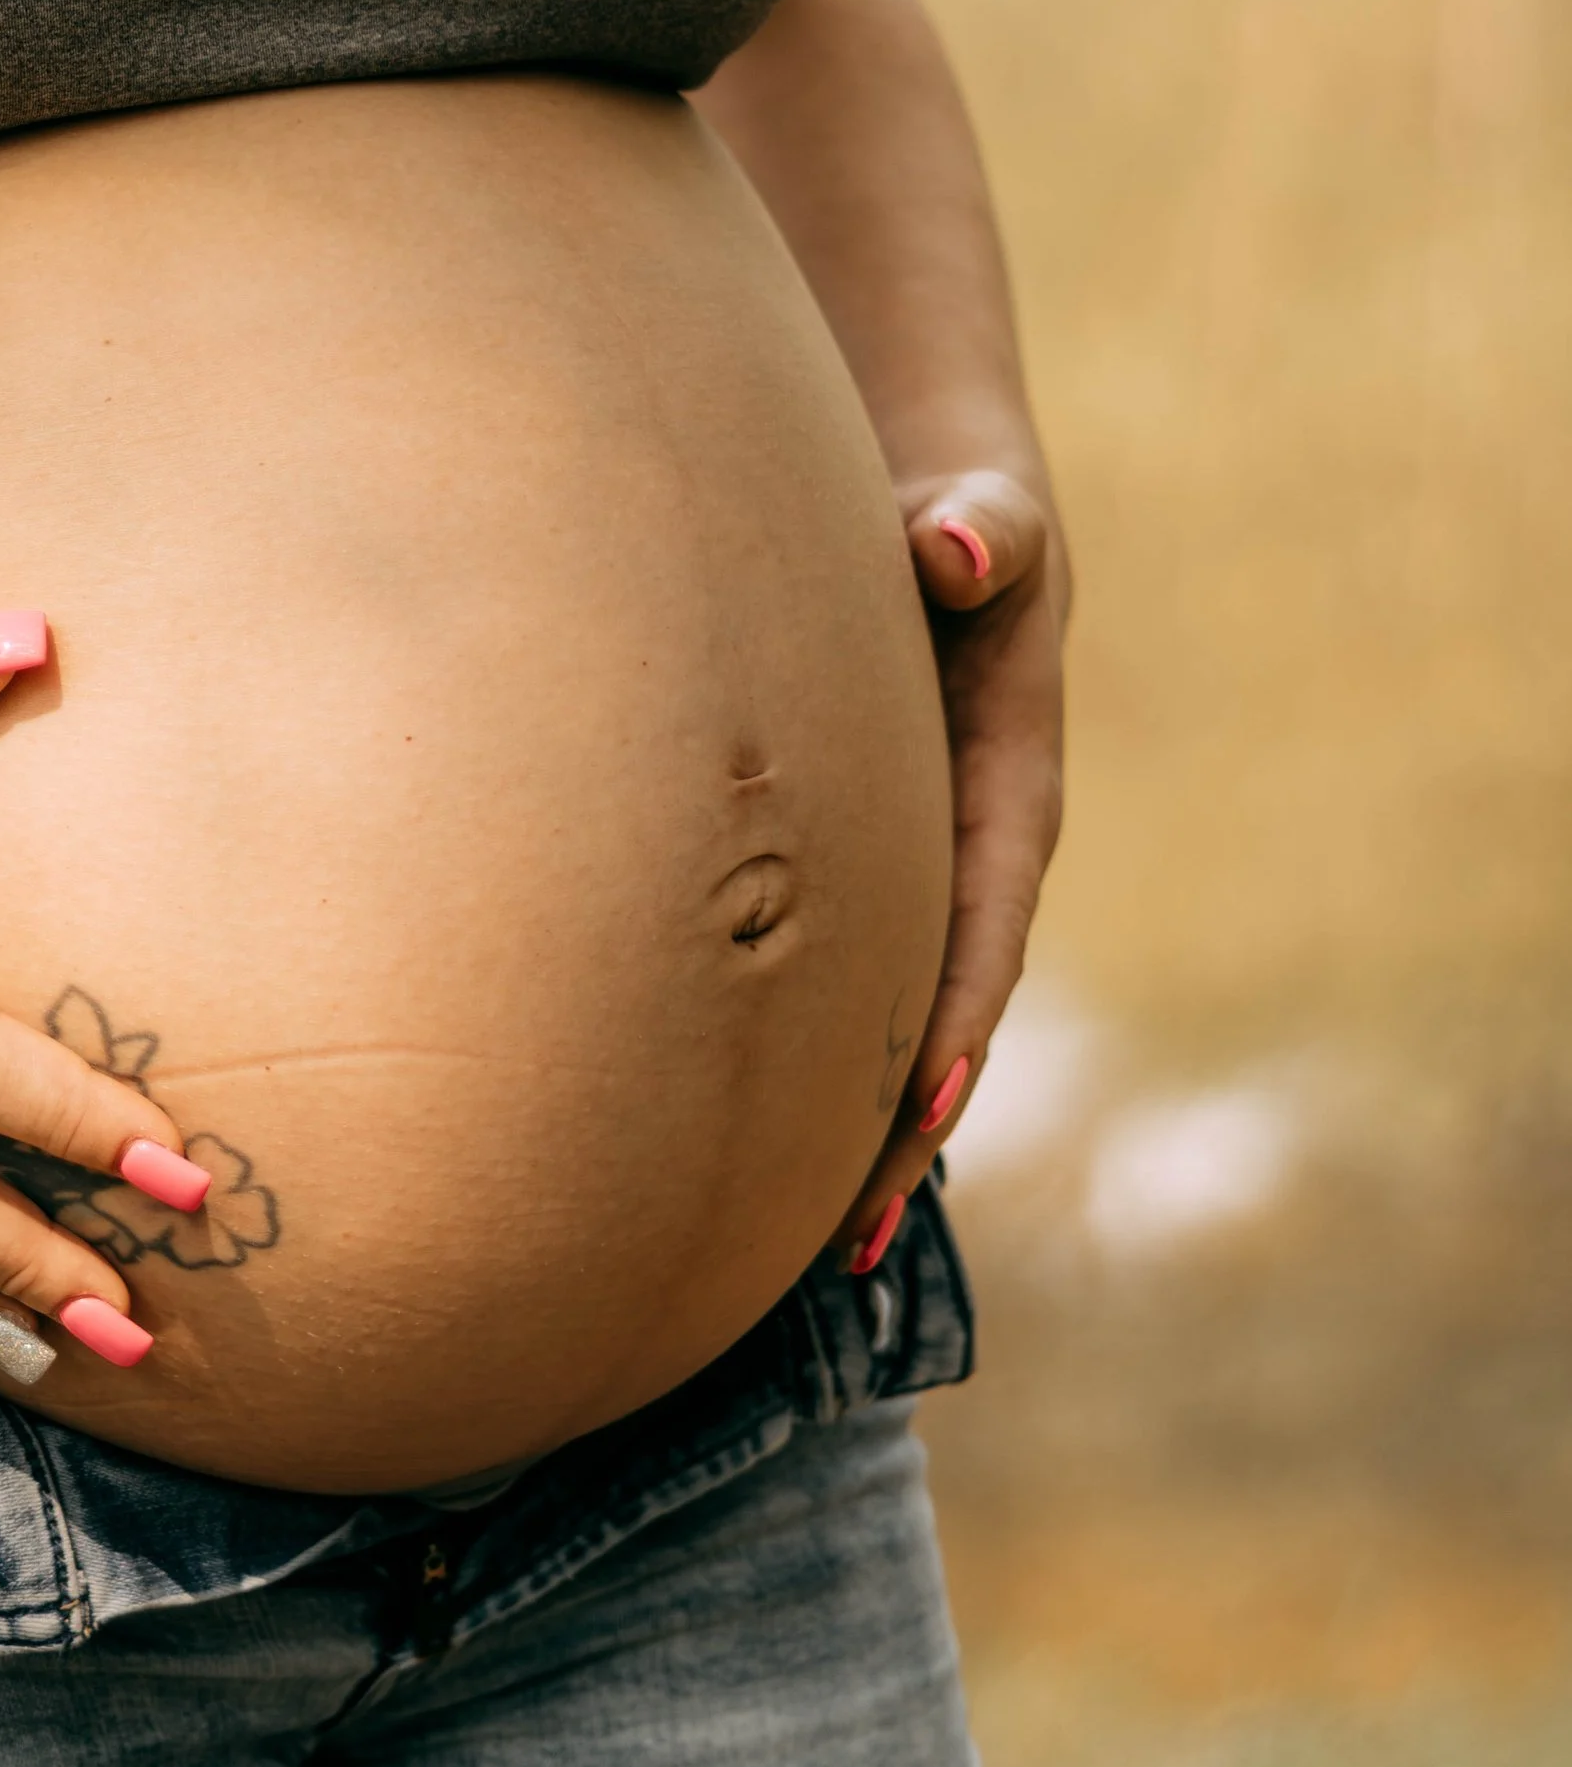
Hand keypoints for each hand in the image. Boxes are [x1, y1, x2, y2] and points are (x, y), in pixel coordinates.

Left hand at [838, 467, 1067, 1267]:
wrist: (945, 512)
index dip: (951, 1017)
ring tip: (808, 1255)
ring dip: (861, 1132)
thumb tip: (957, 549)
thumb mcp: (979, 512)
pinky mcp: (880, 872)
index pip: (984, 922)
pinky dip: (822, 1069)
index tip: (911, 1112)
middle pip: (942, 1010)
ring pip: (898, 1020)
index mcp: (1010, 785)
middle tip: (840, 1244)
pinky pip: (856, 985)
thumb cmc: (953, 511)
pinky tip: (756, 1158)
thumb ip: (977, 532)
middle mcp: (979, 850)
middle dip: (899, 1128)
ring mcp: (928, 870)